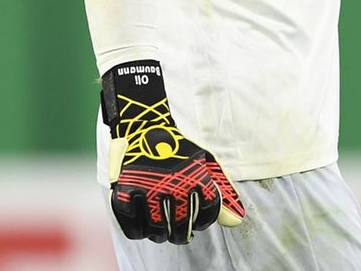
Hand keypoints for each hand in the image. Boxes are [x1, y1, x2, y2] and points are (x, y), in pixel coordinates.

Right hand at [101, 61, 244, 243]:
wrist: (144, 127)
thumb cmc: (179, 150)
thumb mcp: (206, 164)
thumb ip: (223, 192)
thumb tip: (236, 222)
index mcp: (195, 178)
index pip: (206, 215)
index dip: (203, 220)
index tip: (197, 216)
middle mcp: (173, 186)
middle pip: (182, 228)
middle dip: (183, 233)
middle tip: (178, 228)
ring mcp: (147, 191)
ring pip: (158, 232)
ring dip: (162, 234)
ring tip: (162, 225)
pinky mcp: (124, 194)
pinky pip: (134, 229)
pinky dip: (139, 232)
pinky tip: (143, 224)